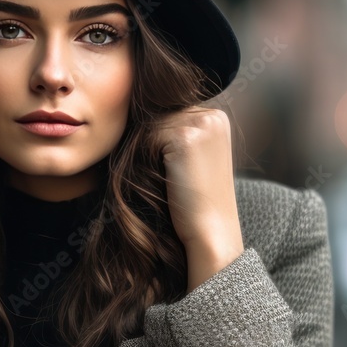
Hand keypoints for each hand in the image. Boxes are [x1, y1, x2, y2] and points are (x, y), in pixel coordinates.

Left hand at [150, 105, 243, 290]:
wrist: (210, 232)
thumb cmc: (193, 202)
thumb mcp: (187, 160)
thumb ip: (170, 135)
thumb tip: (131, 117)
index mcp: (216, 118)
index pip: (167, 114)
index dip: (154, 140)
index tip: (162, 168)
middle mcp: (213, 115)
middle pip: (157, 116)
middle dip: (147, 144)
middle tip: (162, 176)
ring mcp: (201, 124)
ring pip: (149, 127)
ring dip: (144, 152)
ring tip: (164, 179)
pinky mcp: (186, 137)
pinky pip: (147, 138)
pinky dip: (145, 160)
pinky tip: (164, 180)